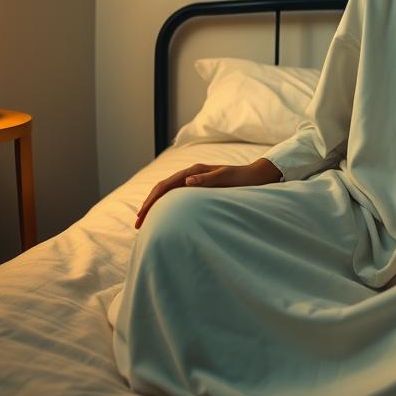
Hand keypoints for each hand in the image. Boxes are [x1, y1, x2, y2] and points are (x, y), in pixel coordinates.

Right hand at [134, 158, 281, 229]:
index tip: (142, 216)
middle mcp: (191, 174)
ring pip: (168, 192)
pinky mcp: (199, 186)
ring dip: (155, 205)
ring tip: (146, 220)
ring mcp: (195, 179)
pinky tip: (165, 214)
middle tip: (138, 223)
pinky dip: (166, 204)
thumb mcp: (226, 178)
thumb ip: (208, 179)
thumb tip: (187, 181)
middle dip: (149, 205)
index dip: (152, 201)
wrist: (257, 176)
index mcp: (194, 171)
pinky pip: (177, 195)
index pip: (165, 186)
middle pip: (162, 188)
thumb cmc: (243, 179)